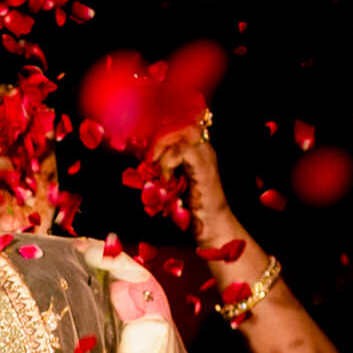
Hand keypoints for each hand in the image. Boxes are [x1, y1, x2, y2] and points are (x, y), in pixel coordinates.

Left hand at [146, 121, 232, 239]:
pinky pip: (183, 151)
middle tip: (150, 161)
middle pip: (182, 123)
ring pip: (184, 131)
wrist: (211, 228)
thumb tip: (142, 165)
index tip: (149, 157)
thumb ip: (160, 172)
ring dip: (164, 147)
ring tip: (157, 167)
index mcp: (196, 152)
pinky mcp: (206, 168)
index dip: (161, 136)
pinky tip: (167, 179)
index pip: (178, 127)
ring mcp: (207, 157)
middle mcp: (204, 150)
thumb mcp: (169, 187)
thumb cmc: (189, 212)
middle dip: (160, 138)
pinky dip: (168, 162)